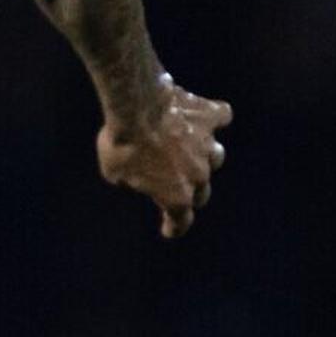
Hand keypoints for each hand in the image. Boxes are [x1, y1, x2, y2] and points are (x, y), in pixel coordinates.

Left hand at [97, 82, 229, 238]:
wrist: (136, 106)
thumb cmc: (122, 143)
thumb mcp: (114, 173)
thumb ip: (131, 181)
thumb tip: (134, 176)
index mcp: (176, 196)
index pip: (181, 221)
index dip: (174, 227)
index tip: (169, 230)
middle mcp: (198, 174)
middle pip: (201, 193)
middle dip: (190, 193)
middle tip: (178, 185)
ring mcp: (207, 145)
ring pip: (215, 158)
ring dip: (204, 157)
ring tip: (192, 150)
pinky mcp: (209, 117)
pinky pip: (221, 117)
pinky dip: (214, 117)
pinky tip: (206, 115)